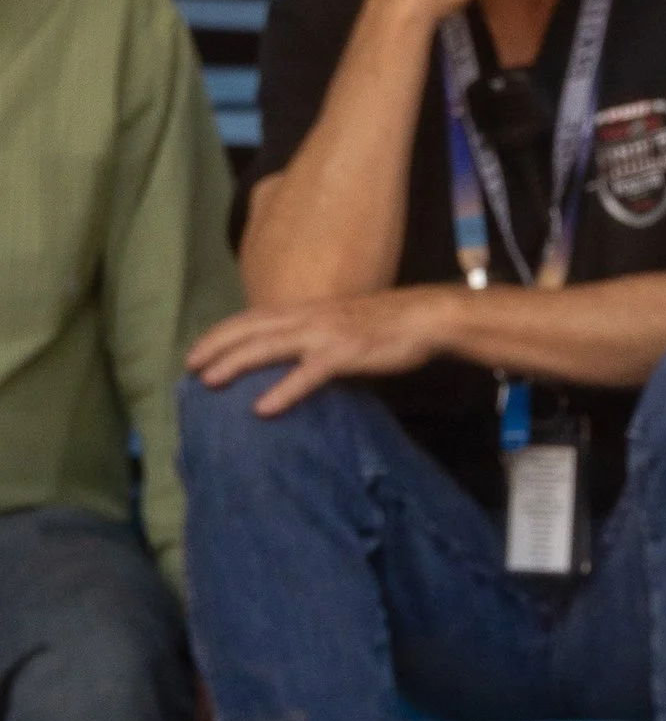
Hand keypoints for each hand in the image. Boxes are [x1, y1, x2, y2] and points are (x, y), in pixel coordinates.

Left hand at [186, 288, 452, 413]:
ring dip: (234, 364)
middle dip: (215, 347)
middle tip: (188, 368)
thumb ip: (316, 340)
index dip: (221, 333)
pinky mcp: (343, 355)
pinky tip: (262, 409)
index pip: (251, 318)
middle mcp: (306, 318)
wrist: (422, 318)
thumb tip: (298, 360)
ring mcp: (323, 335)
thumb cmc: (387, 327)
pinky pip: (305, 376)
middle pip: (248, 329)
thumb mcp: (341, 326)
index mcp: (304, 310)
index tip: (197, 351)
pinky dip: (281, 391)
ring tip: (209, 382)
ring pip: (266, 347)